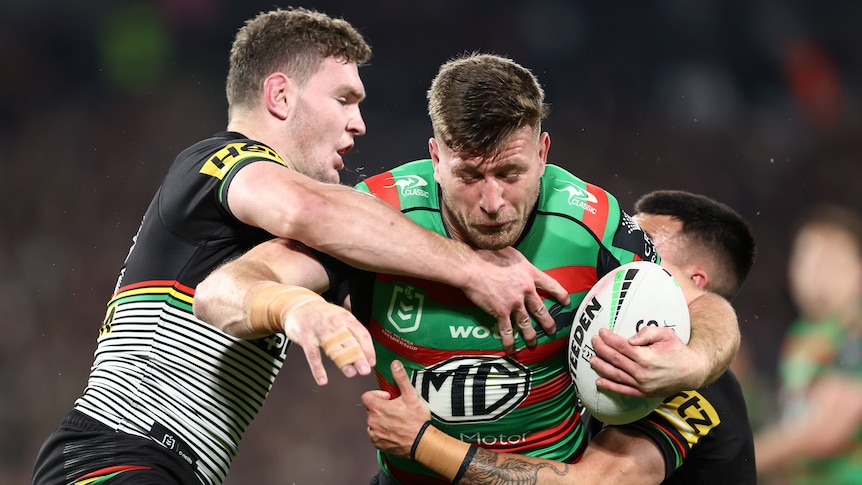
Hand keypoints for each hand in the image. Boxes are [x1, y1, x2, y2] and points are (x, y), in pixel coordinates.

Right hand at [282, 299, 374, 385]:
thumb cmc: (323, 315)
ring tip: (350, 373)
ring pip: (333, 348)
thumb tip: (365, 355)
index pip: (362, 334)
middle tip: (364, 370)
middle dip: (358, 356)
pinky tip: (322, 379)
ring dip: (343, 362)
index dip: (368, 349)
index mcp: (346, 318)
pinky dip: (317, 369)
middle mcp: (335, 323)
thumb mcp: (341, 318)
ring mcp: (320, 330)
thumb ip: (353, 334)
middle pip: (350, 341)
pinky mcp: (306, 337)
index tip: (371, 362)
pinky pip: (313, 355)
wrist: (299, 305)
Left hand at [362, 360, 431, 456]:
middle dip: (381, 408)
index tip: (388, 398)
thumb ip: (401, 378)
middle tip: (396, 410)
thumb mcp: (411, 395)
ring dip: (381, 421)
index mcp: (377, 408)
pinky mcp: (378, 444)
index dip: (377, 395)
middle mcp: (372, 421)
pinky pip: (376, 436)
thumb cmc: (417, 419)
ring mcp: (375, 434)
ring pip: (373, 423)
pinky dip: (383, 433)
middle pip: (371, 409)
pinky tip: (395, 432)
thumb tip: (395, 364)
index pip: (366, 397)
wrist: (422, 442)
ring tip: (396, 421)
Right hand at [468, 247, 569, 352]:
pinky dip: (509, 340)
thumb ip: (520, 264)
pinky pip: (507, 329)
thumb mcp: (512, 254)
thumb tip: (519, 265)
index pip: (551, 285)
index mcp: (530, 274)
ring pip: (526, 323)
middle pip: (541, 309)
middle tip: (552, 330)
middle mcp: (526, 290)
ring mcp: (514, 303)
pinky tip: (510, 347)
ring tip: (533, 343)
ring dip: (530, 335)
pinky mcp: (501, 311)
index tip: (566, 301)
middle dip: (548, 322)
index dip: (560, 294)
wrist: (473, 266)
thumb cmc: (488, 254)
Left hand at [589, 327, 706, 396]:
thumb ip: (647, 333)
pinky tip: (599, 382)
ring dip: (601, 367)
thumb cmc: (678, 350)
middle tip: (593, 341)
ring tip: (592, 359)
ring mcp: (641, 385)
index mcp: (646, 357)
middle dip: (601, 349)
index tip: (601, 332)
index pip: (621, 346)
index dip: (609, 338)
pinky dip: (609, 387)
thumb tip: (629, 339)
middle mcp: (641, 372)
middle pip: (615, 359)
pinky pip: (622, 391)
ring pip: (615, 375)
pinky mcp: (643, 393)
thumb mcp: (666, 335)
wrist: (692, 372)